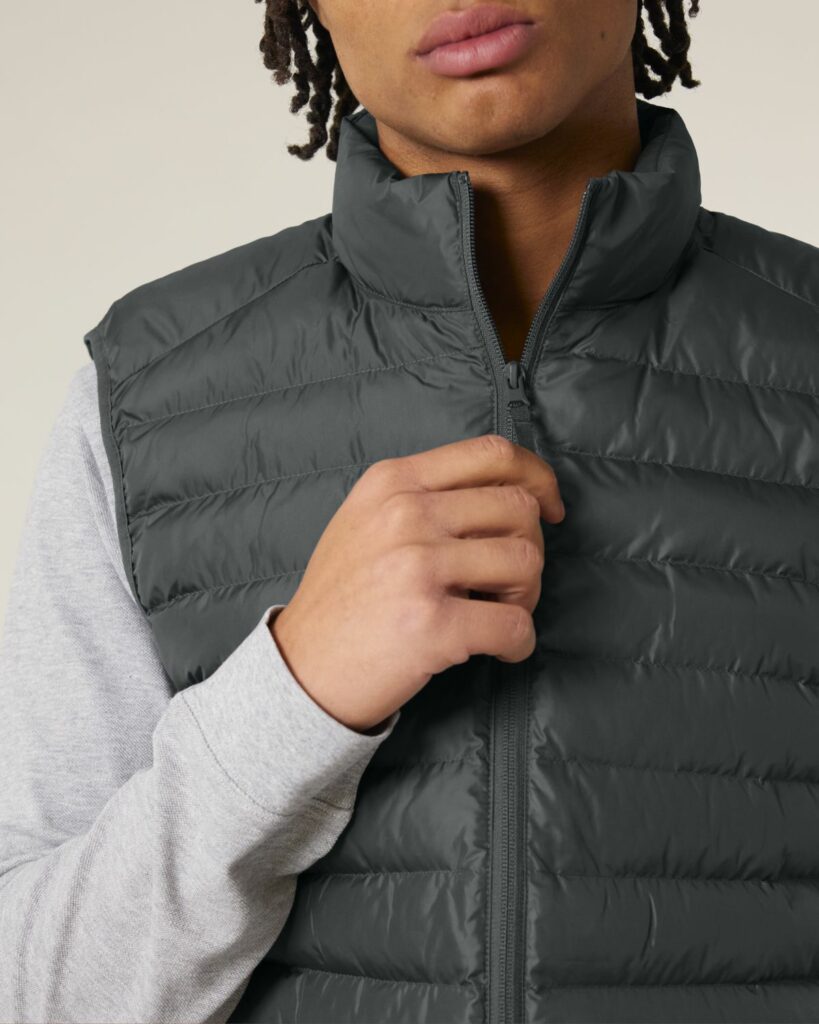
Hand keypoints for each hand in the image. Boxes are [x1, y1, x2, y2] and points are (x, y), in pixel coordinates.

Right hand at [271, 433, 564, 732]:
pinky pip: (515, 625)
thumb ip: (425, 495)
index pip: (491, 453)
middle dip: (530, 548)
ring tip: (497, 614)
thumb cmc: (344, 598)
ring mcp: (418, 567)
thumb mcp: (366, 520)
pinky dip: (519, 643)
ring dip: (526, 595)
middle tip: (509, 584)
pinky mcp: (432, 624)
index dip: (537, 477)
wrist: (302, 669)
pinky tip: (500, 650)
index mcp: (393, 481)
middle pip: (518, 509)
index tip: (550, 507)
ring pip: (526, 562)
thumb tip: (511, 491)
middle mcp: (405, 514)